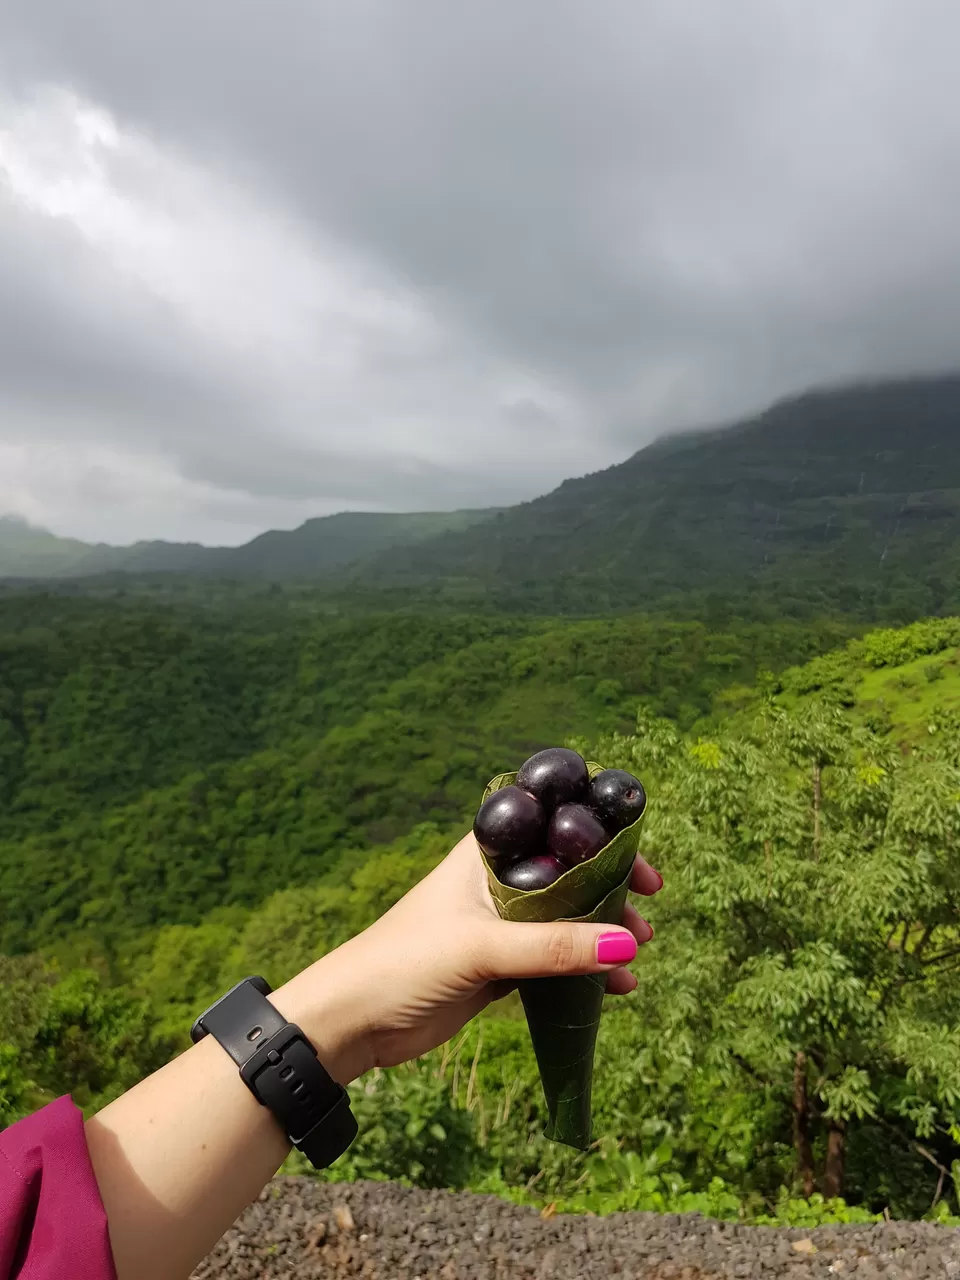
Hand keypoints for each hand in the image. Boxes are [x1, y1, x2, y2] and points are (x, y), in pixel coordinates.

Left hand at [273, 832, 661, 1082]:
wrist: (353, 1021)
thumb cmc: (405, 962)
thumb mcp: (483, 949)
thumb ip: (554, 947)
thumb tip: (628, 944)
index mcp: (484, 855)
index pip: (552, 826)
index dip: (599, 836)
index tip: (639, 862)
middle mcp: (495, 883)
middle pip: (569, 875)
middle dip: (611, 892)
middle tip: (647, 913)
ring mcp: (498, 926)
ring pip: (566, 920)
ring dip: (603, 934)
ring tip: (637, 955)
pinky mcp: (498, 967)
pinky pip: (554, 961)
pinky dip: (585, 969)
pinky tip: (615, 989)